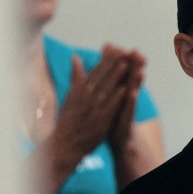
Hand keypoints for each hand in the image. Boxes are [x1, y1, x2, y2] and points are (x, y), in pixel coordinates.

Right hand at [52, 45, 132, 160]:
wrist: (66, 144)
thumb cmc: (68, 119)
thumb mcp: (70, 95)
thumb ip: (76, 76)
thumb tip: (75, 57)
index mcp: (78, 91)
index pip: (94, 72)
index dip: (105, 60)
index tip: (114, 49)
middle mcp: (86, 98)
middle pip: (101, 79)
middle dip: (112, 65)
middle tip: (123, 52)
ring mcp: (93, 110)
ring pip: (106, 91)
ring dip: (116, 78)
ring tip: (127, 65)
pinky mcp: (100, 122)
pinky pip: (109, 108)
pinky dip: (116, 98)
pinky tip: (125, 89)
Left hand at [109, 50, 145, 152]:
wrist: (119, 138)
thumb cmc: (112, 115)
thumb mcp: (109, 96)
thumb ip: (106, 78)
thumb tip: (100, 65)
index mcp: (119, 88)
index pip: (122, 70)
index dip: (122, 60)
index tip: (123, 47)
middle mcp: (125, 95)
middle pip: (131, 77)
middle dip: (134, 66)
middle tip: (139, 53)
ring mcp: (127, 107)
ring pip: (133, 91)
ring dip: (136, 81)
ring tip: (141, 70)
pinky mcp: (127, 119)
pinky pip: (130, 108)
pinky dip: (131, 101)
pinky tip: (132, 93)